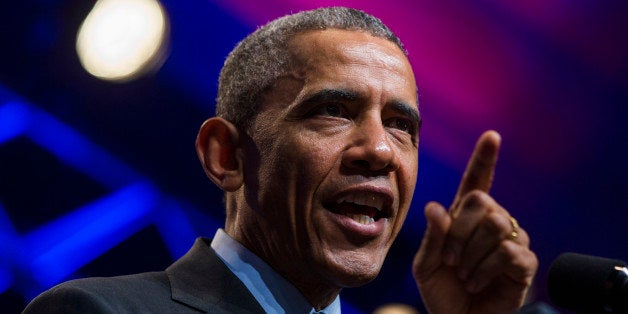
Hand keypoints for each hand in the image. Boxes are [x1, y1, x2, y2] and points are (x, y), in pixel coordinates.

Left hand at [412, 130, 537, 313]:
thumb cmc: (442, 289)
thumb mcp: (426, 264)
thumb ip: (432, 237)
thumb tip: (435, 207)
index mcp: (465, 216)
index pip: (477, 181)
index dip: (484, 159)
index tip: (492, 136)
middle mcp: (491, 222)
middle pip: (482, 201)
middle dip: (459, 232)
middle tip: (449, 260)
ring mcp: (511, 240)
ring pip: (496, 224)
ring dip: (470, 253)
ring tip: (462, 274)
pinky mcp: (524, 262)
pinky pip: (507, 252)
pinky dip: (483, 269)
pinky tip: (475, 281)